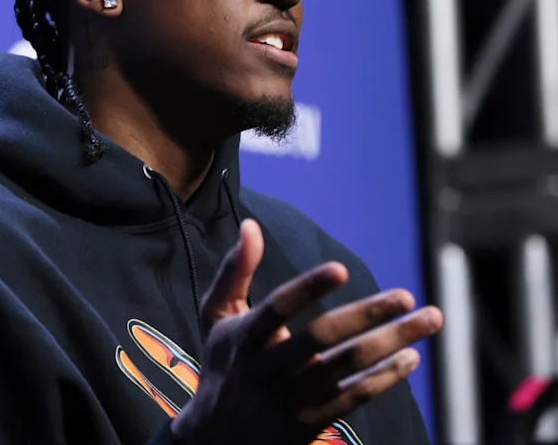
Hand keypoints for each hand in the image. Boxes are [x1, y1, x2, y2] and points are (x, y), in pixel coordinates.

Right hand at [171, 219, 443, 443]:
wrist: (217, 437)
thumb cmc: (224, 363)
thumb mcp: (217, 316)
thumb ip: (235, 271)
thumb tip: (251, 224)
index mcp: (245, 336)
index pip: (278, 308)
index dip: (308, 288)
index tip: (341, 269)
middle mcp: (268, 368)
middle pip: (322, 338)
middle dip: (368, 315)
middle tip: (407, 296)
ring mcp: (291, 399)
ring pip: (347, 367)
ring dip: (393, 343)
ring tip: (430, 319)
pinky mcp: (309, 423)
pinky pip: (354, 398)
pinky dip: (385, 378)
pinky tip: (411, 358)